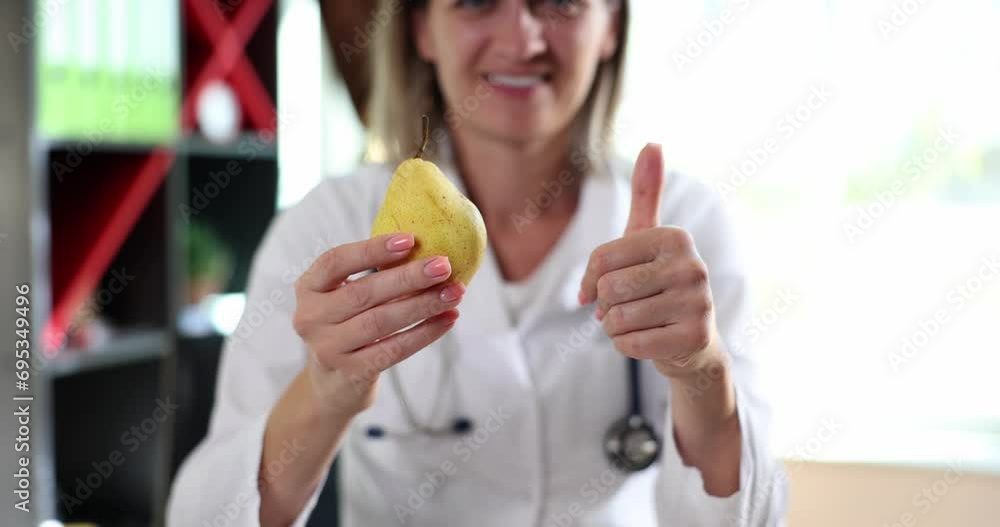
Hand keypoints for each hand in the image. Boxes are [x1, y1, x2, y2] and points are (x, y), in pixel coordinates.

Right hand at [292, 233, 464, 416]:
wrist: (333, 384)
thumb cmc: (349, 324)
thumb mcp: (345, 297)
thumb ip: (373, 273)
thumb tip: (427, 247)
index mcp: (308, 288)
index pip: (335, 261)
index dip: (372, 249)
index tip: (410, 239)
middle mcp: (310, 317)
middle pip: (364, 293)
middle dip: (408, 277)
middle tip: (443, 265)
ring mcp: (328, 348)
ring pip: (381, 322)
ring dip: (423, 305)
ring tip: (455, 292)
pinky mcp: (351, 372)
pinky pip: (394, 349)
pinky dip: (425, 333)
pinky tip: (448, 319)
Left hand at [578, 144, 724, 380]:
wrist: (692, 343)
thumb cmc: (658, 284)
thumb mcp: (648, 239)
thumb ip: (646, 193)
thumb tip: (653, 141)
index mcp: (675, 238)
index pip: (602, 258)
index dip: (591, 279)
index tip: (602, 286)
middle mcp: (692, 266)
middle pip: (610, 289)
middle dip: (605, 305)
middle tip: (626, 306)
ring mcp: (698, 303)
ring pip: (617, 318)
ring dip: (615, 326)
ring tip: (639, 322)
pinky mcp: (693, 338)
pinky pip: (629, 344)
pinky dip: (627, 345)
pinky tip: (649, 339)